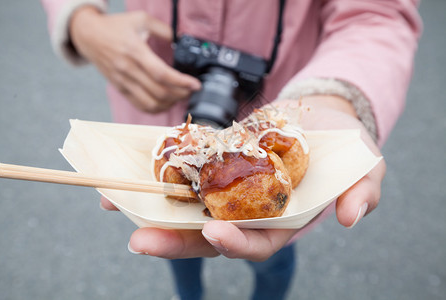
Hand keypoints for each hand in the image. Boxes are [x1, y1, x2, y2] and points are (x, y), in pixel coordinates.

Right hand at [69, 6, 200, 111]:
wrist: (87, 35)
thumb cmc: (115, 27)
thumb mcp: (140, 19)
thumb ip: (164, 29)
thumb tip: (183, 39)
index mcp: (134, 51)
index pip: (161, 73)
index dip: (181, 82)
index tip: (195, 84)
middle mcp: (128, 69)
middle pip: (159, 91)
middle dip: (180, 94)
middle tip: (191, 89)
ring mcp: (123, 81)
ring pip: (151, 103)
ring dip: (170, 104)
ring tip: (180, 96)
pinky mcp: (120, 88)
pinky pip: (140, 105)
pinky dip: (156, 109)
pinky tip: (166, 103)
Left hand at [103, 95, 385, 260]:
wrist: (322, 117)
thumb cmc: (346, 149)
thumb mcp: (365, 169)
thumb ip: (361, 194)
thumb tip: (350, 217)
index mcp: (282, 222)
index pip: (256, 243)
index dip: (236, 243)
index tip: (214, 233)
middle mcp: (250, 212)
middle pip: (208, 234)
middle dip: (175, 240)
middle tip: (141, 241)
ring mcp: (229, 188)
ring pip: (188, 207)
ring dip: (153, 210)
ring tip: (116, 207)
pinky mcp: (216, 163)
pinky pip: (184, 173)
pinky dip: (159, 175)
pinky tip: (130, 175)